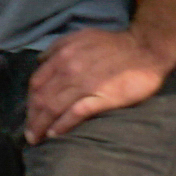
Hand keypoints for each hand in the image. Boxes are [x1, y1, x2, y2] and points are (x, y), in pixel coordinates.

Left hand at [24, 23, 174, 140]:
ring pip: (53, 106)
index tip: (29, 114)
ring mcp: (85, 83)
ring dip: (41, 125)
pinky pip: (76, 113)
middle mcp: (69, 69)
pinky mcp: (102, 96)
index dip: (29, 100)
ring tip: (36, 138)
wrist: (146, 48)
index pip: (36, 82)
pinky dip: (62, 125)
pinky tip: (55, 133)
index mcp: (63, 55)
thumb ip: (59, 47)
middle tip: (29, 134)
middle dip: (32, 118)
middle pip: (41, 97)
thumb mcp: (81, 37)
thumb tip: (42, 61)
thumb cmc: (114, 45)